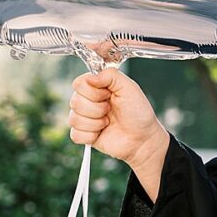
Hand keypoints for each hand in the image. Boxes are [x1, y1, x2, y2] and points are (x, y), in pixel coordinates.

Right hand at [68, 52, 169, 197]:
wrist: (143, 141)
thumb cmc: (140, 114)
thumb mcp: (131, 89)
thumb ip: (111, 75)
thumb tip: (91, 75)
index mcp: (98, 86)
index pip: (79, 82)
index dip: (93, 89)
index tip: (109, 95)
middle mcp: (89, 100)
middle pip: (74, 99)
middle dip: (97, 107)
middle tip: (112, 111)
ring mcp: (85, 118)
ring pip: (73, 116)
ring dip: (95, 121)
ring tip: (109, 123)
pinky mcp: (84, 135)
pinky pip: (74, 134)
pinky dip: (89, 135)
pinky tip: (102, 134)